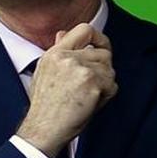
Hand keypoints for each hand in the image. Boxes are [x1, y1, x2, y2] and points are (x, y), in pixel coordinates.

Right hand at [16, 23, 116, 157]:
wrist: (44, 128)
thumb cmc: (45, 105)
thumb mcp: (44, 72)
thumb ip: (58, 51)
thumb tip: (64, 33)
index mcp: (55, 53)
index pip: (84, 29)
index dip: (98, 38)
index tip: (101, 47)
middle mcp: (68, 58)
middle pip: (103, 53)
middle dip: (102, 70)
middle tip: (90, 86)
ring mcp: (81, 70)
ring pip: (110, 71)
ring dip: (104, 84)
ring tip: (86, 96)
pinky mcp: (93, 84)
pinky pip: (112, 86)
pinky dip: (106, 96)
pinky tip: (90, 104)